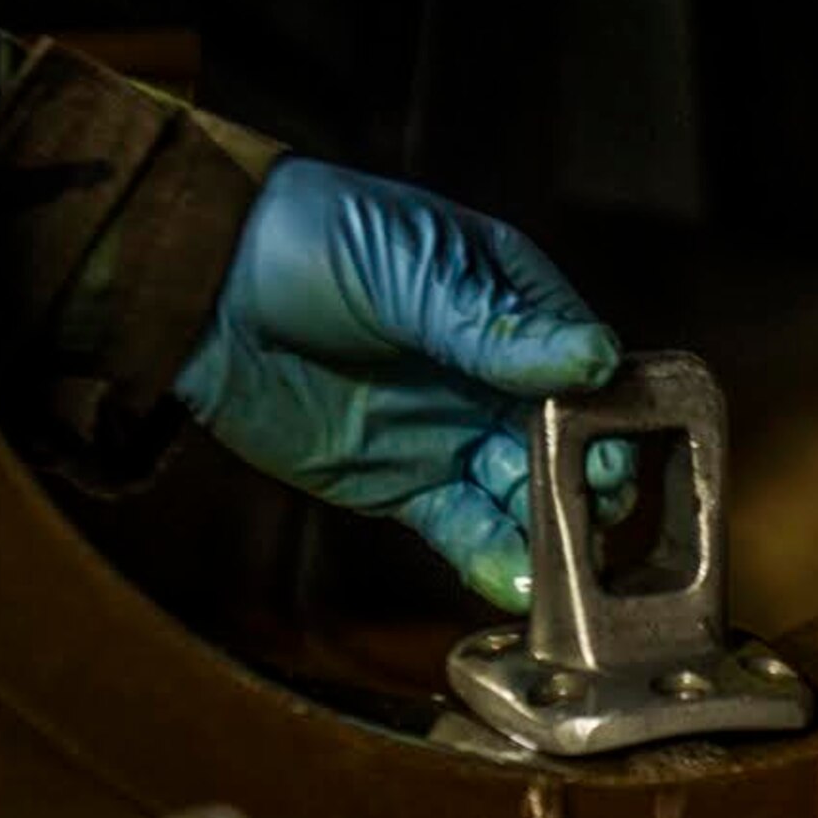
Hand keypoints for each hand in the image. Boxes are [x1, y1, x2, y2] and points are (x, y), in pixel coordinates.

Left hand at [172, 157, 632, 609]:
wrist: (203, 286)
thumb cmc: (312, 239)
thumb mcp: (410, 271)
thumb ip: (495, 327)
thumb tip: (595, 358)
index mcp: (512, 300)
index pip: (586, 363)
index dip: (607, 409)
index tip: (613, 450)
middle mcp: (496, 373)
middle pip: (569, 439)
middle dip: (587, 480)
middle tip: (588, 514)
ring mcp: (454, 432)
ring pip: (525, 493)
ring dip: (547, 529)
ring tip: (558, 566)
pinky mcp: (406, 485)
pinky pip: (464, 528)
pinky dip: (491, 555)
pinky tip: (513, 578)